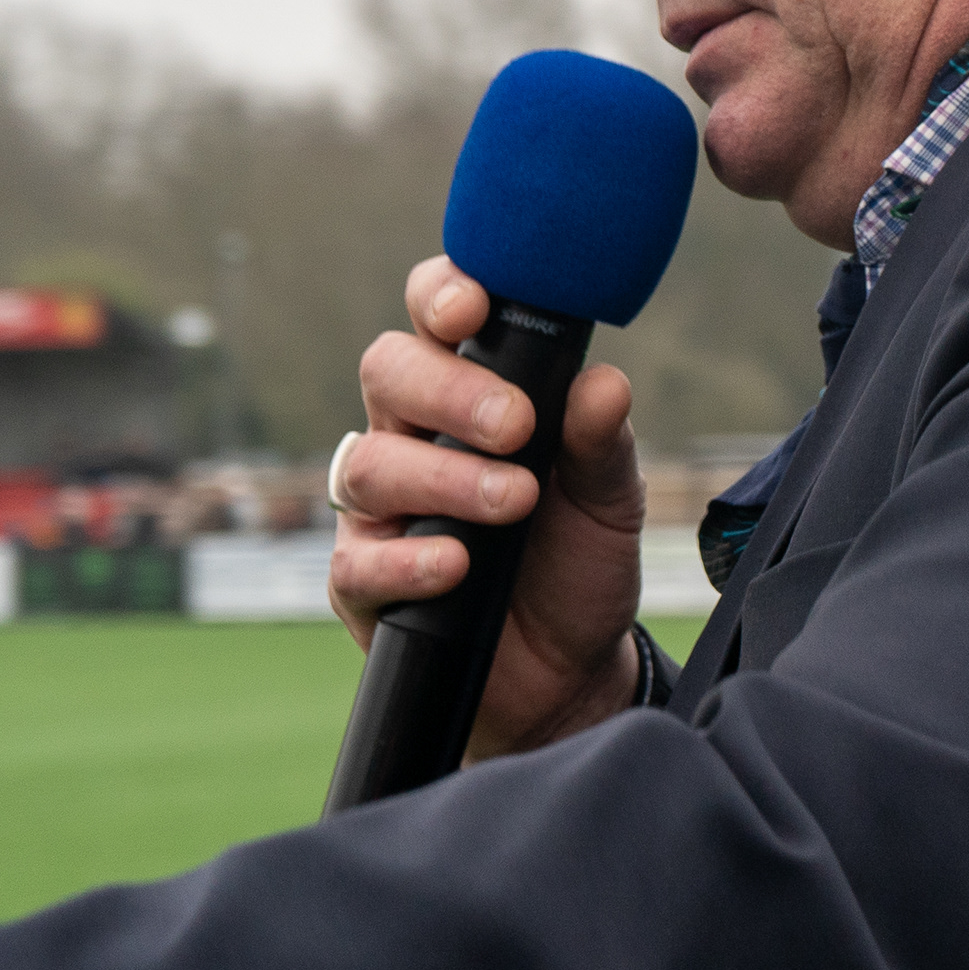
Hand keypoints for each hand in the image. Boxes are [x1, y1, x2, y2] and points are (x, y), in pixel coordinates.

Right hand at [328, 255, 650, 759]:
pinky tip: (458, 564)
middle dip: (448, 390)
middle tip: (517, 426)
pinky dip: (410, 560)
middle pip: (388, 373)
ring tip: (514, 502)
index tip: (475, 308)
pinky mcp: (362, 584)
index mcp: (468, 394)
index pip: (434, 320)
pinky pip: (359, 562)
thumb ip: (602, 440)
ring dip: (445, 478)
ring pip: (369, 464)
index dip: (441, 296)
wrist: (567, 673)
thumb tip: (604, 383)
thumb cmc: (576, 563)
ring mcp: (380, 511)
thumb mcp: (609, 498)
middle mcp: (411, 437)